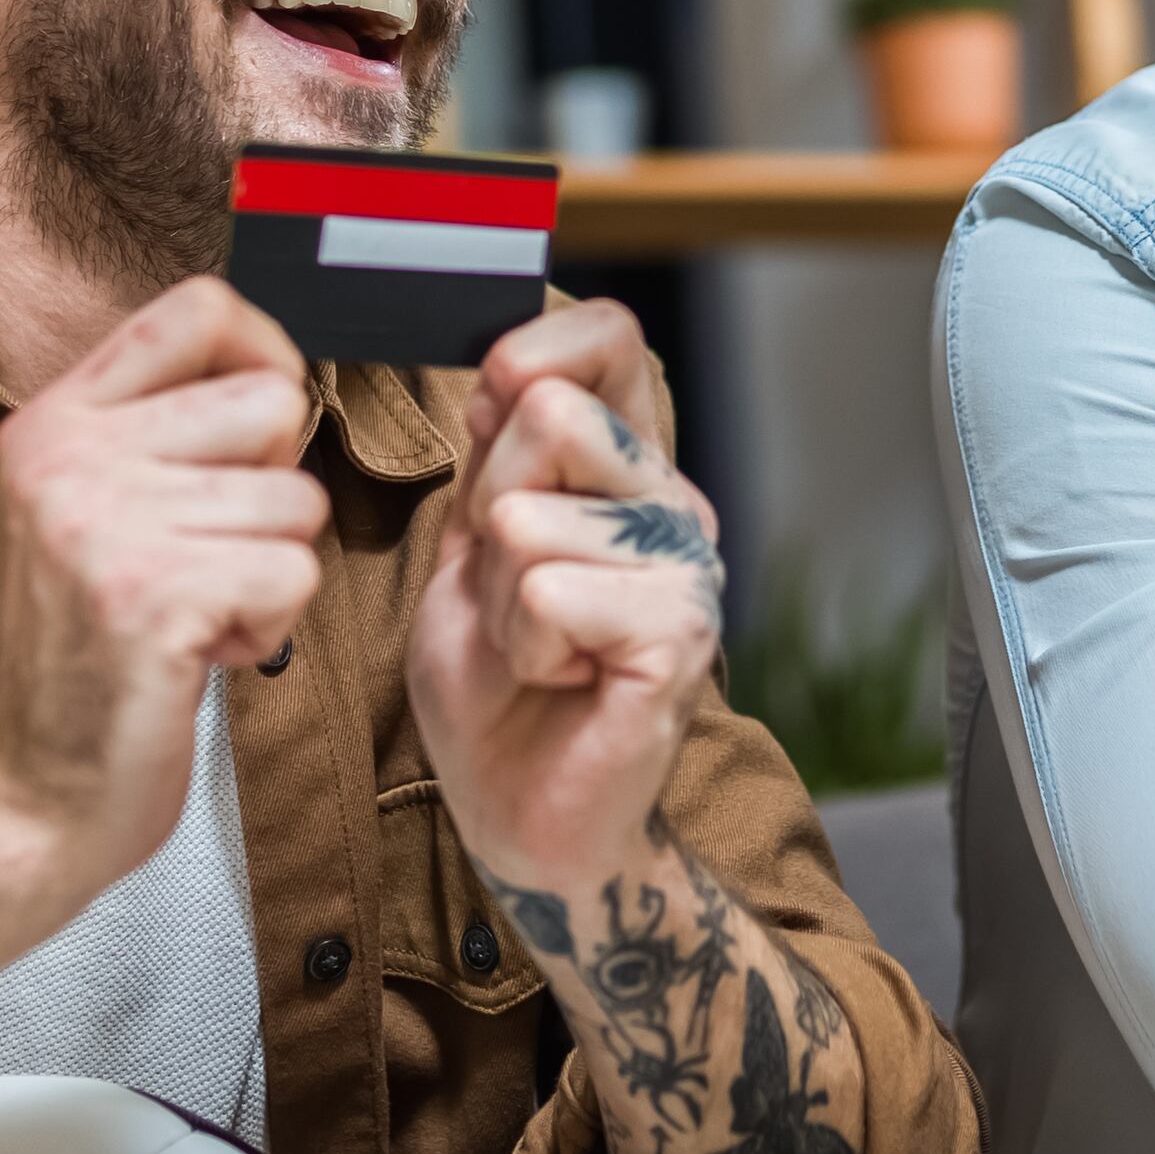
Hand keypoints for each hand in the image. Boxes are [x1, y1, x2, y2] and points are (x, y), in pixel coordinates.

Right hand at [0, 279, 325, 974]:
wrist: (30, 791)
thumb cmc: (88, 655)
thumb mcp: (91, 511)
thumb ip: (158, 434)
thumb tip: (277, 371)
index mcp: (55, 419)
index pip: (201, 308)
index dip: (267, 357)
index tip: (260, 436)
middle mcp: (68, 454)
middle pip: (271, 402)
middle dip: (276, 487)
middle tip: (214, 552)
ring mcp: (103, 522)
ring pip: (296, 498)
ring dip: (270, 569)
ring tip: (196, 613)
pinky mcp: (151, 594)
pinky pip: (294, 572)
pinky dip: (270, 625)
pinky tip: (203, 654)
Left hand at [407, 297, 725, 896]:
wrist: (521, 816)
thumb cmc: (494, 690)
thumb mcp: (469, 551)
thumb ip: (494, 460)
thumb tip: (510, 369)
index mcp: (627, 470)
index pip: (608, 337)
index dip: (531, 358)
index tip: (491, 425)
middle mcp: (671, 504)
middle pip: (550, 414)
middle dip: (488, 508)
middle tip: (512, 591)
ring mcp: (686, 567)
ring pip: (530, 515)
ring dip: (500, 600)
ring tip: (534, 649)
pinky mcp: (679, 634)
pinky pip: (552, 591)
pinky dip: (526, 644)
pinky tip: (560, 678)